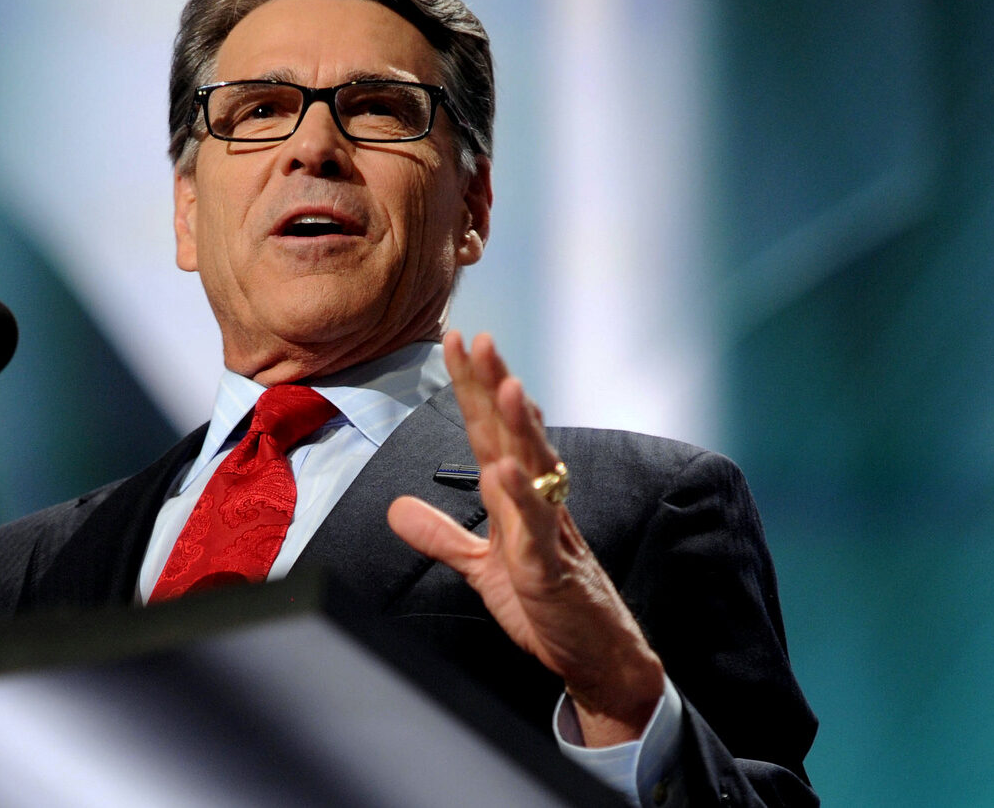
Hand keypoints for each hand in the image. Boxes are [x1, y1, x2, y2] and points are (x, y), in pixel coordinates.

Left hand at [387, 332, 663, 745]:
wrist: (597, 656)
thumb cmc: (548, 605)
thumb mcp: (481, 566)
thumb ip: (442, 534)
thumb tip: (396, 507)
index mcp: (515, 496)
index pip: (488, 430)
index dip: (472, 387)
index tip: (456, 340)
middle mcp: (536, 501)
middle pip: (512, 433)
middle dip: (494, 384)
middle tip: (478, 337)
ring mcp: (547, 532)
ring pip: (534, 467)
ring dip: (519, 426)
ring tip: (506, 384)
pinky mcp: (552, 570)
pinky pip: (536, 529)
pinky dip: (521, 500)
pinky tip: (505, 472)